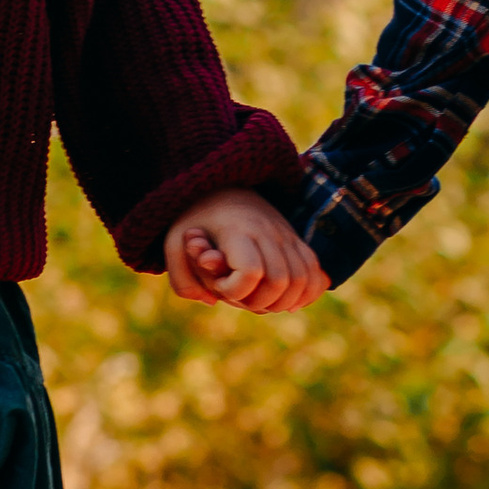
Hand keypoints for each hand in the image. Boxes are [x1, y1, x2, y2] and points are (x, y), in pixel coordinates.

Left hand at [165, 190, 327, 314]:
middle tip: (238, 295)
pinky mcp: (298, 241)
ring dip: (282, 302)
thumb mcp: (173, 243)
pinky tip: (286, 300)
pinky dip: (306, 293)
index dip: (235, 291)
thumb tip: (212, 301)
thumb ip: (182, 280)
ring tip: (259, 299)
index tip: (218, 284)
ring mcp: (287, 235)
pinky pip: (315, 273)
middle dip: (258, 302)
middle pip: (281, 282)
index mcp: (237, 230)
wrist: (223, 186)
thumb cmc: (196, 220)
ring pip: (303, 280)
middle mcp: (268, 231)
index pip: (252, 271)